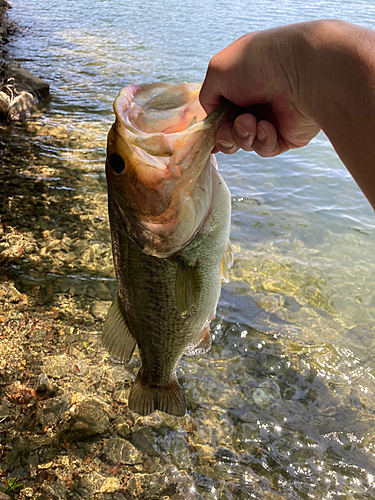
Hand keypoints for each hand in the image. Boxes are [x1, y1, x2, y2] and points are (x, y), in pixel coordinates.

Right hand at [199, 24, 320, 155]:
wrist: (302, 72)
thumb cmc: (260, 63)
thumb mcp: (218, 71)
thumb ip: (206, 96)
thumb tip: (211, 116)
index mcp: (240, 83)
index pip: (220, 110)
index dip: (213, 123)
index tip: (210, 130)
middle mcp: (255, 101)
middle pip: (228, 132)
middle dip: (224, 135)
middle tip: (230, 127)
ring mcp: (270, 120)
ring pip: (244, 142)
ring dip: (242, 134)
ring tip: (251, 122)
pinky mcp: (285, 137)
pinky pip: (263, 148)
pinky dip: (262, 139)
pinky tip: (268, 126)